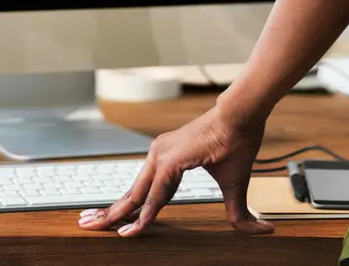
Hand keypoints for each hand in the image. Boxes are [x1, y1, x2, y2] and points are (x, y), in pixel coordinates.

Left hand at [78, 105, 271, 236]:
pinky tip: (135, 227)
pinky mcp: (170, 158)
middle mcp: (159, 156)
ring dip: (118, 213)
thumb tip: (261, 231)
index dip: (129, 210)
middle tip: (87, 225)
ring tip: (99, 227)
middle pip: (131, 192)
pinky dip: (145, 212)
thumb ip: (237, 212)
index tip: (115, 224)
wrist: (243, 118)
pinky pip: (155, 192)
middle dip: (109, 212)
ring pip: (137, 194)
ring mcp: (162, 155)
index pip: (144, 192)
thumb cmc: (237, 143)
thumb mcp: (234, 186)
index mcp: (168, 159)